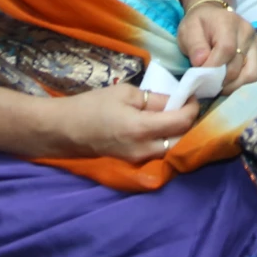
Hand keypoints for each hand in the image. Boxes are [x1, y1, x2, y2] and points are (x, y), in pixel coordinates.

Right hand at [60, 79, 204, 161]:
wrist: (65, 130)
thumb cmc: (92, 106)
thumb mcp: (125, 93)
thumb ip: (155, 99)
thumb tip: (177, 101)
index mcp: (141, 129)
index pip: (182, 122)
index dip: (192, 108)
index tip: (191, 95)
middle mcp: (144, 150)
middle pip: (182, 139)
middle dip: (189, 122)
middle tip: (186, 105)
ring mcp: (138, 160)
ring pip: (172, 148)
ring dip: (178, 133)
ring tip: (175, 115)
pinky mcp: (133, 163)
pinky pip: (159, 153)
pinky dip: (166, 140)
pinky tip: (162, 127)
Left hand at [177, 4, 256, 92]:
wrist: (212, 15)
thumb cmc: (198, 24)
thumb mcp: (188, 30)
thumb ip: (194, 46)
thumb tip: (201, 63)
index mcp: (228, 22)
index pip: (226, 50)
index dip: (213, 68)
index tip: (199, 78)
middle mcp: (247, 32)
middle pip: (237, 66)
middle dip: (219, 80)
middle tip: (205, 85)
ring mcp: (255, 43)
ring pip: (250, 74)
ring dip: (232, 85)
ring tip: (217, 86)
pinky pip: (255, 74)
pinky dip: (241, 83)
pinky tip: (228, 82)